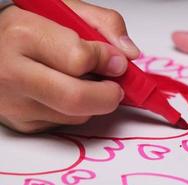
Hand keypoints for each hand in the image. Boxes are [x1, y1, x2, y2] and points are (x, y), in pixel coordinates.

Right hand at [0, 1, 138, 132]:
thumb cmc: (28, 27)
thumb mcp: (64, 10)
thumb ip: (103, 24)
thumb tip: (128, 54)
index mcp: (24, 35)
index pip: (79, 58)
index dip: (106, 60)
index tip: (116, 60)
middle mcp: (13, 73)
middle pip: (76, 98)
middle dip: (108, 95)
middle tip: (116, 87)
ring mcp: (15, 104)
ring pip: (76, 115)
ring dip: (93, 101)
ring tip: (83, 81)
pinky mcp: (22, 124)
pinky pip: (65, 123)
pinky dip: (77, 110)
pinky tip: (66, 91)